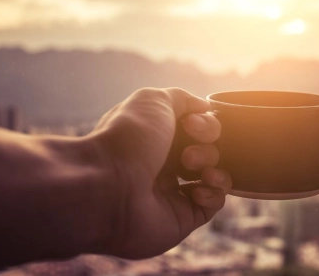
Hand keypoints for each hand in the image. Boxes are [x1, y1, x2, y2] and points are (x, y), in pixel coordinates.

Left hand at [90, 88, 230, 258]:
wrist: (104, 189)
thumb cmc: (126, 140)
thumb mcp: (153, 100)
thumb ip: (182, 98)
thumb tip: (206, 106)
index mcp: (155, 138)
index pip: (197, 129)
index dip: (204, 124)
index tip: (192, 124)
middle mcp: (162, 165)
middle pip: (207, 151)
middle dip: (207, 147)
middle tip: (187, 154)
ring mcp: (172, 193)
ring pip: (213, 176)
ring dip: (214, 168)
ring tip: (196, 170)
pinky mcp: (181, 219)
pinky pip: (213, 204)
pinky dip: (214, 193)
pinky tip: (198, 190)